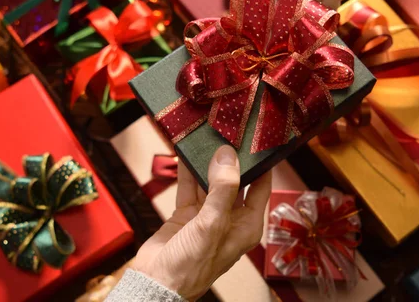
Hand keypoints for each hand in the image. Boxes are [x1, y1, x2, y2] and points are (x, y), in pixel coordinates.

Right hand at [131, 146, 271, 300]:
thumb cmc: (192, 266)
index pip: (261, 188)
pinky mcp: (187, 214)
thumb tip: (228, 157)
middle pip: (235, 182)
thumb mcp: (213, 224)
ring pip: (210, 182)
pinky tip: (185, 154)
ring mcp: (207, 216)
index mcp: (246, 225)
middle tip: (228, 134)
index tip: (258, 143)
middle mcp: (229, 219)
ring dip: (206, 163)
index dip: (261, 166)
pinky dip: (187, 172)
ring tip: (206, 139)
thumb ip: (223, 189)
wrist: (156, 283)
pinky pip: (190, 187)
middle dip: (230, 160)